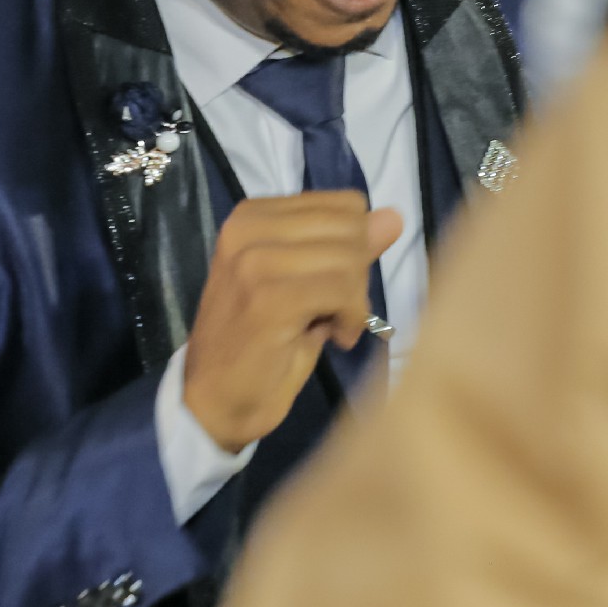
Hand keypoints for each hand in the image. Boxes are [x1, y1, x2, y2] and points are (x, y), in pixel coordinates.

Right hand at [183, 193, 403, 449]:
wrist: (214, 401)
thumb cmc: (260, 345)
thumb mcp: (306, 285)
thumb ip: (345, 248)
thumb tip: (393, 216)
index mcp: (253, 215)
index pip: (344, 205)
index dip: (355, 247)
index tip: (336, 286)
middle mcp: (248, 228)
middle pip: (350, 228)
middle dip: (358, 273)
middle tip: (337, 311)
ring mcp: (254, 261)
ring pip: (349, 258)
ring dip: (356, 301)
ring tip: (333, 327)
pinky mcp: (267, 297)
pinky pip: (341, 289)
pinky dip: (353, 319)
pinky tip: (335, 338)